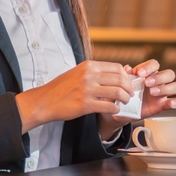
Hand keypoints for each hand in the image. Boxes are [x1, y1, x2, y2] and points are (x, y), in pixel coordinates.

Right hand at [15, 60, 133, 133]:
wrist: (44, 101)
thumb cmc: (62, 88)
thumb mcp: (78, 72)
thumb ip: (96, 72)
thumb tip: (117, 72)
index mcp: (89, 66)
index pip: (117, 67)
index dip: (126, 76)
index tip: (128, 83)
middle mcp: (89, 75)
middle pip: (120, 79)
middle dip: (129, 88)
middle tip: (130, 94)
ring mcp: (87, 90)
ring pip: (117, 92)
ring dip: (125, 98)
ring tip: (125, 102)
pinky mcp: (85, 104)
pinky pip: (108, 106)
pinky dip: (115, 108)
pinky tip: (115, 110)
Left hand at [105, 59, 175, 125]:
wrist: (121, 111)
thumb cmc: (123, 94)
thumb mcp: (121, 85)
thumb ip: (124, 76)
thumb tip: (127, 68)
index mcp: (148, 73)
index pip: (155, 64)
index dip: (149, 67)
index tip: (139, 74)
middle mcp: (158, 81)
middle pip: (169, 73)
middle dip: (159, 77)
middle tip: (147, 83)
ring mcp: (163, 93)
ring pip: (175, 86)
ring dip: (166, 88)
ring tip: (152, 93)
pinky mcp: (164, 105)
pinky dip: (175, 102)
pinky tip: (169, 103)